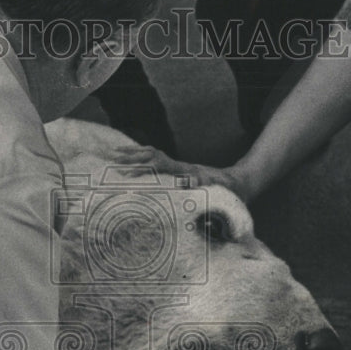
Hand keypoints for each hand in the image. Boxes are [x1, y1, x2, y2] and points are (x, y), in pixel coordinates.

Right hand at [112, 145, 250, 199]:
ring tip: (112, 154)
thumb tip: (196, 194)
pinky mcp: (178, 170)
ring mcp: (179, 167)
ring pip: (153, 155)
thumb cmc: (231, 193)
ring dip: (133, 153)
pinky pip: (157, 160)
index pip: (162, 166)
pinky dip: (141, 157)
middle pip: (153, 156)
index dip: (145, 168)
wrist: (239, 183)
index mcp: (188, 173)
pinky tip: (128, 160)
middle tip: (111, 160)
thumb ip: (213, 196)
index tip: (128, 173)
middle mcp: (181, 167)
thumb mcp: (224, 195)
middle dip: (132, 157)